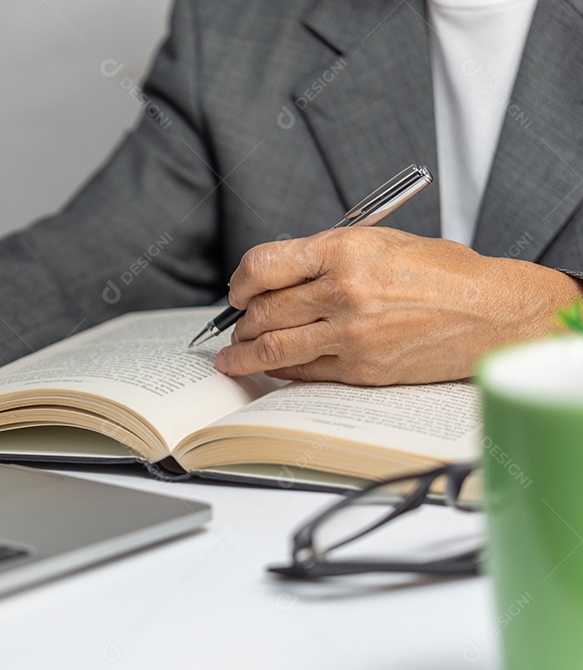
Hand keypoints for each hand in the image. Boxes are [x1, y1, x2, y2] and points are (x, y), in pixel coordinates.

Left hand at [216, 227, 581, 384]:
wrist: (491, 312)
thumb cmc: (441, 272)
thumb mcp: (378, 241)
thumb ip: (324, 257)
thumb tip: (276, 276)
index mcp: (344, 251)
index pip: (263, 266)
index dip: (240, 282)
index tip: (238, 291)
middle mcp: (343, 292)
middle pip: (262, 311)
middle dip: (240, 321)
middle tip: (236, 324)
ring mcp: (351, 335)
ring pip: (272, 348)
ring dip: (243, 354)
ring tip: (231, 356)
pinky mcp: (361, 369)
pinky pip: (302, 372)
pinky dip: (278, 370)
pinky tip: (269, 368)